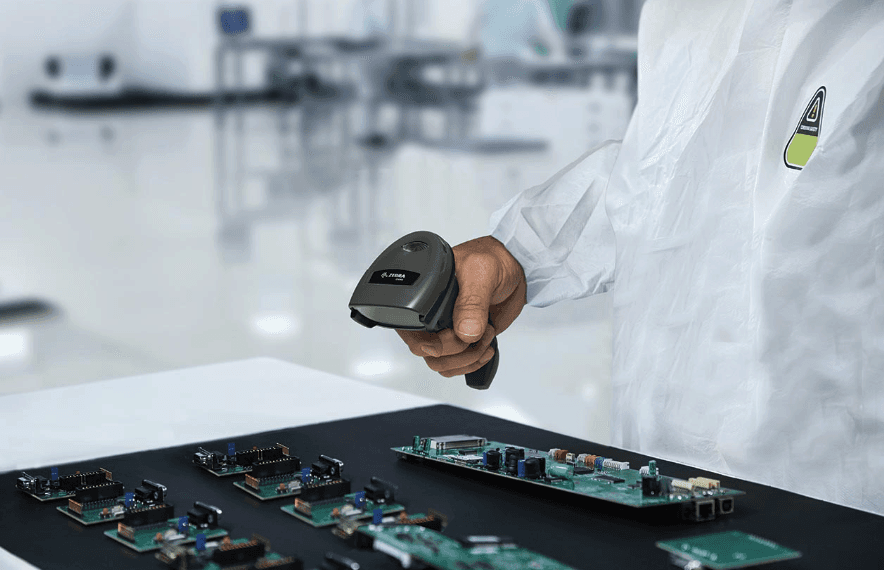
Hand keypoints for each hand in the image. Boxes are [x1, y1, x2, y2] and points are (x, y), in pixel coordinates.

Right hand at [396, 235, 526, 377]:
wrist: (514, 267)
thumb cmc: (492, 260)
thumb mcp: (481, 273)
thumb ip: (472, 302)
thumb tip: (464, 332)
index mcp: (424, 294)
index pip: (410, 329)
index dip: (431, 341)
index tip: (456, 336)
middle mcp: (431, 313)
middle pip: (424, 351)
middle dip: (454, 351)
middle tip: (476, 335)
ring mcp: (446, 328)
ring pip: (440, 363)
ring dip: (466, 359)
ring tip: (484, 337)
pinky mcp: (462, 338)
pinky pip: (455, 364)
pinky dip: (471, 364)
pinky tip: (485, 347)